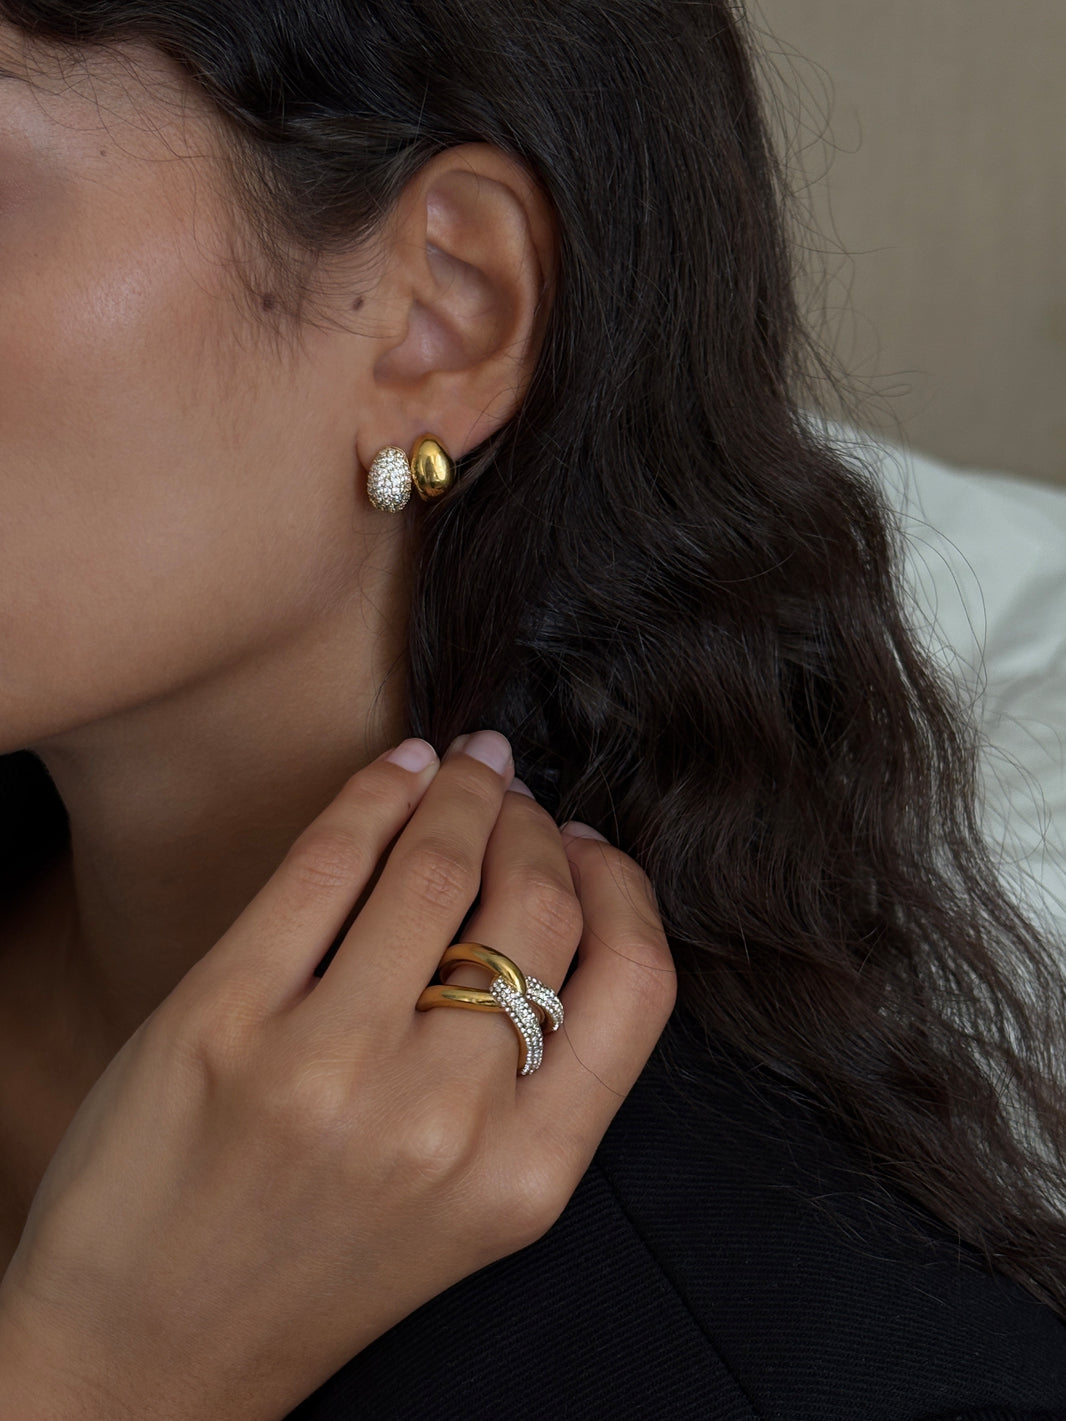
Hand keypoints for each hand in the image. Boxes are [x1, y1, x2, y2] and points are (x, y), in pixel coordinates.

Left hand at [0, 732, 674, 1419]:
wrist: (148, 1349)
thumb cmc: (318, 1266)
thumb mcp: (472, 1208)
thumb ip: (537, 1080)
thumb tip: (562, 892)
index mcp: (524, 1178)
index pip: (636, 982)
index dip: (621, 886)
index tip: (589, 849)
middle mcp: (438, 1122)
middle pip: (539, 905)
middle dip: (535, 826)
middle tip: (515, 799)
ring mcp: (327, 1066)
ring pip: (436, 865)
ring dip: (462, 792)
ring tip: (462, 771)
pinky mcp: (224, 1018)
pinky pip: (326, 859)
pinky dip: (372, 793)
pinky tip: (395, 773)